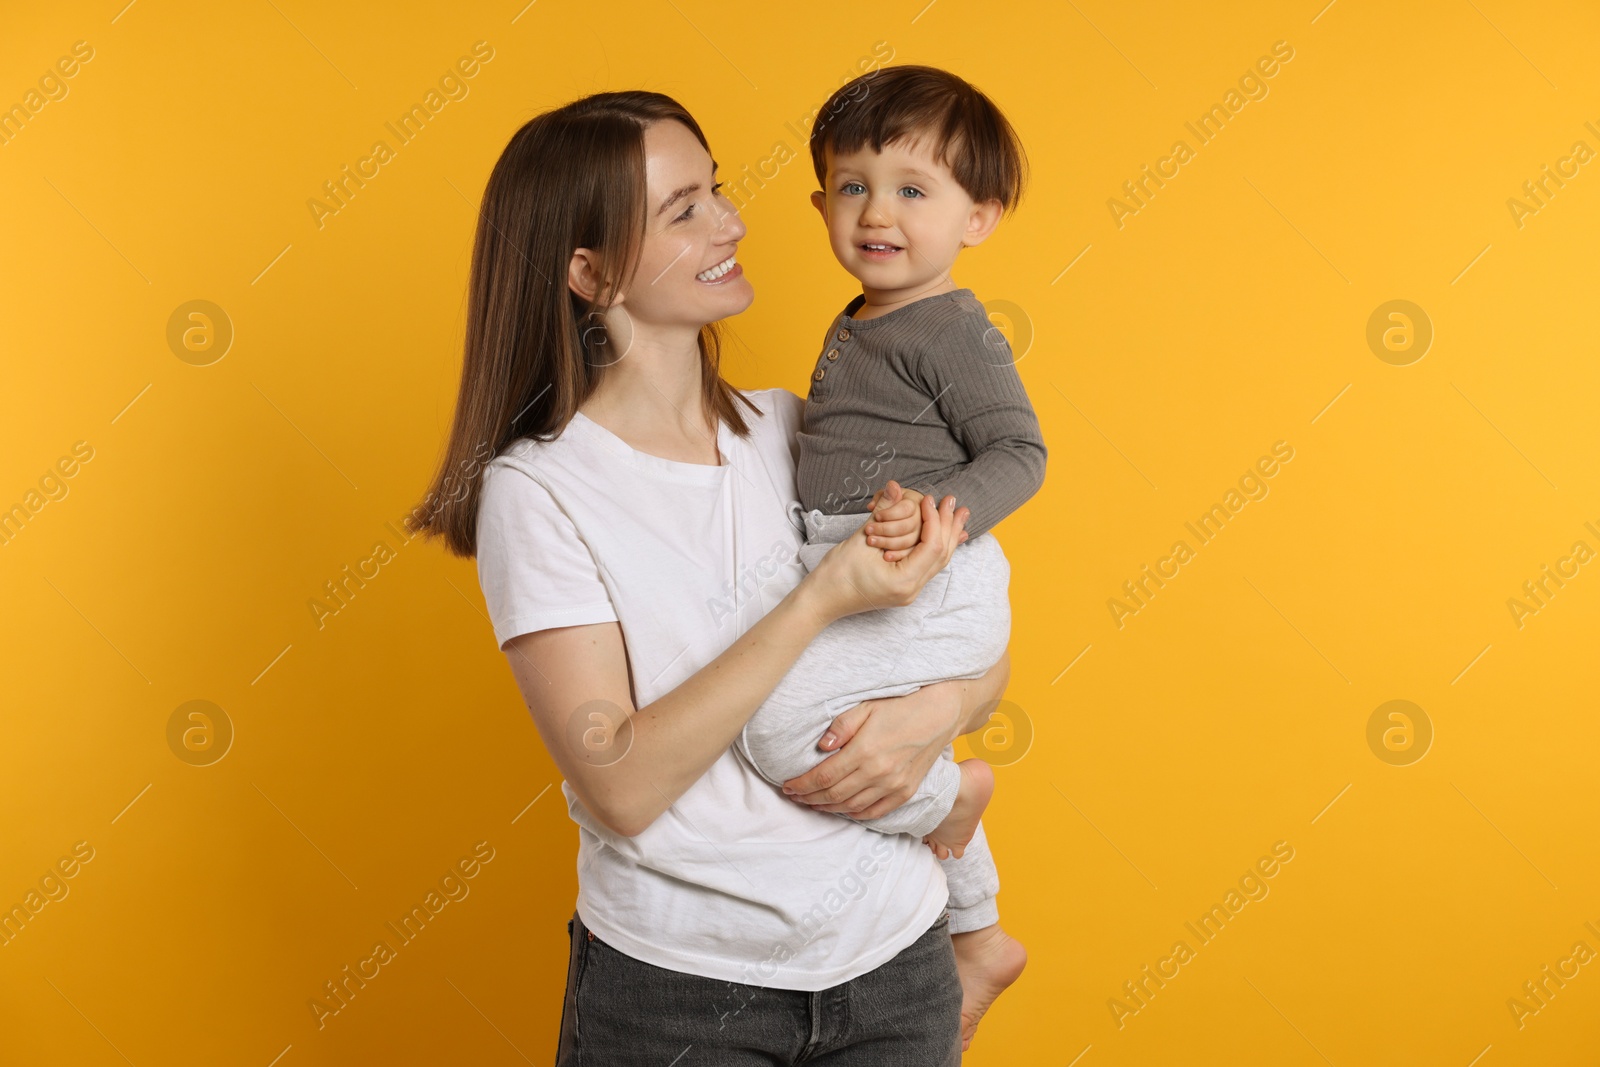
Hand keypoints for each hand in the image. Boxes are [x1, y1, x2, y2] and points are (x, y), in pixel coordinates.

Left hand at [782, 681, 964, 818]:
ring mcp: (894, 786)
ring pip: (851, 807)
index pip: (824, 776)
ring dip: (828, 808)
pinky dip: (854, 814)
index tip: (788, 786)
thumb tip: (821, 747)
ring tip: (812, 804)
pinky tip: (842, 810)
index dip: (802, 785)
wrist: (939, 715)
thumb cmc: (900, 707)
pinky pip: (874, 812)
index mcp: (865, 751)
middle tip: (794, 796)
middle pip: (834, 795)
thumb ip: (841, 727)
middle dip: (809, 798)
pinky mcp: (906, 792)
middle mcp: (879, 773)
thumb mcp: (866, 707)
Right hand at [804, 493, 969, 619]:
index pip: (932, 545)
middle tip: (953, 501)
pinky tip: (946, 536)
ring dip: (947, 535)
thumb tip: (896, 486)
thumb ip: (884, 512)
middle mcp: (911, 590)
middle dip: (948, 525)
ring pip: (938, 561)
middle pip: (941, 554)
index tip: (929, 499)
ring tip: (958, 515)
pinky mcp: (903, 588)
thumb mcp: (860, 539)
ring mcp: (909, 591)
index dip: (934, 519)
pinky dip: (937, 547)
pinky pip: (928, 566)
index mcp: (904, 581)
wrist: (822, 600)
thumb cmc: (836, 574)